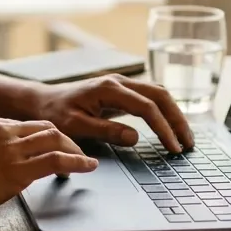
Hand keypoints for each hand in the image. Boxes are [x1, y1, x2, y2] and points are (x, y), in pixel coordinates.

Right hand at [0, 114, 97, 226]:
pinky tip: (88, 167)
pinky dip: (77, 162)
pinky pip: (57, 160)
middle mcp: (1, 129)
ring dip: (74, 149)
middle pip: (44, 126)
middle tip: (75, 151)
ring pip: (54, 139)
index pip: (24, 124)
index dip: (42, 136)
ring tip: (85, 159)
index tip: (51, 145)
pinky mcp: (17, 170)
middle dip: (63, 138)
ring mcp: (10, 148)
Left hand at [29, 74, 194, 153]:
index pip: (147, 108)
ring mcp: (122, 84)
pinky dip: (164, 111)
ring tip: (185, 138)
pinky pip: (150, 97)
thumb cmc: (55, 113)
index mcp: (109, 88)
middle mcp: (119, 82)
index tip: (173, 148)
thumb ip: (105, 131)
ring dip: (174, 114)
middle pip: (160, 95)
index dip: (163, 128)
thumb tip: (135, 138)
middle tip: (188, 144)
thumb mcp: (75, 126)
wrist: (42, 101)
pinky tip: (170, 126)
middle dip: (177, 119)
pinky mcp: (122, 91)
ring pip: (158, 94)